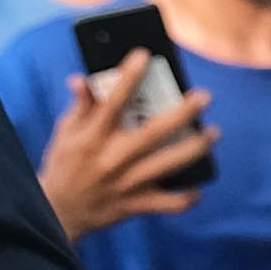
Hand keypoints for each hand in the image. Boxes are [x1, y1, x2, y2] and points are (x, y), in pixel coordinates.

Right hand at [41, 54, 215, 236]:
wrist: (58, 213)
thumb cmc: (64, 165)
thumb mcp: (65, 133)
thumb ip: (80, 106)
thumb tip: (82, 79)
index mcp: (93, 137)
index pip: (112, 102)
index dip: (127, 77)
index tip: (143, 56)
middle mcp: (112, 159)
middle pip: (153, 132)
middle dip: (182, 113)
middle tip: (203, 96)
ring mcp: (126, 184)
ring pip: (168, 165)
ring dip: (194, 148)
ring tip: (213, 133)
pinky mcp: (134, 205)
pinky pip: (167, 204)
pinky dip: (185, 199)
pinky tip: (196, 189)